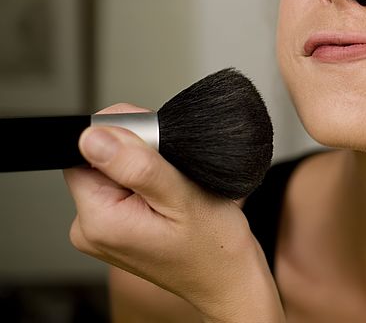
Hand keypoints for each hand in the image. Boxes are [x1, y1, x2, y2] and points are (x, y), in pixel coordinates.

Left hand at [63, 104, 284, 322]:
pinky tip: (169, 199)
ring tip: (174, 190)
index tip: (158, 151)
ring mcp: (101, 233)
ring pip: (111, 175)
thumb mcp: (183, 198)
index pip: (85, 153)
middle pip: (97, 163)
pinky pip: (120, 192)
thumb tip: (93, 137)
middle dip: (135, 156)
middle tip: (173, 174)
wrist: (228, 280)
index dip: (122, 138)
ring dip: (142, 171)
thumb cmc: (214, 247)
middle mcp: (90, 230)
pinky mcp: (114, 232)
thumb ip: (137, 166)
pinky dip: (145, 187)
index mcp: (99, 221)